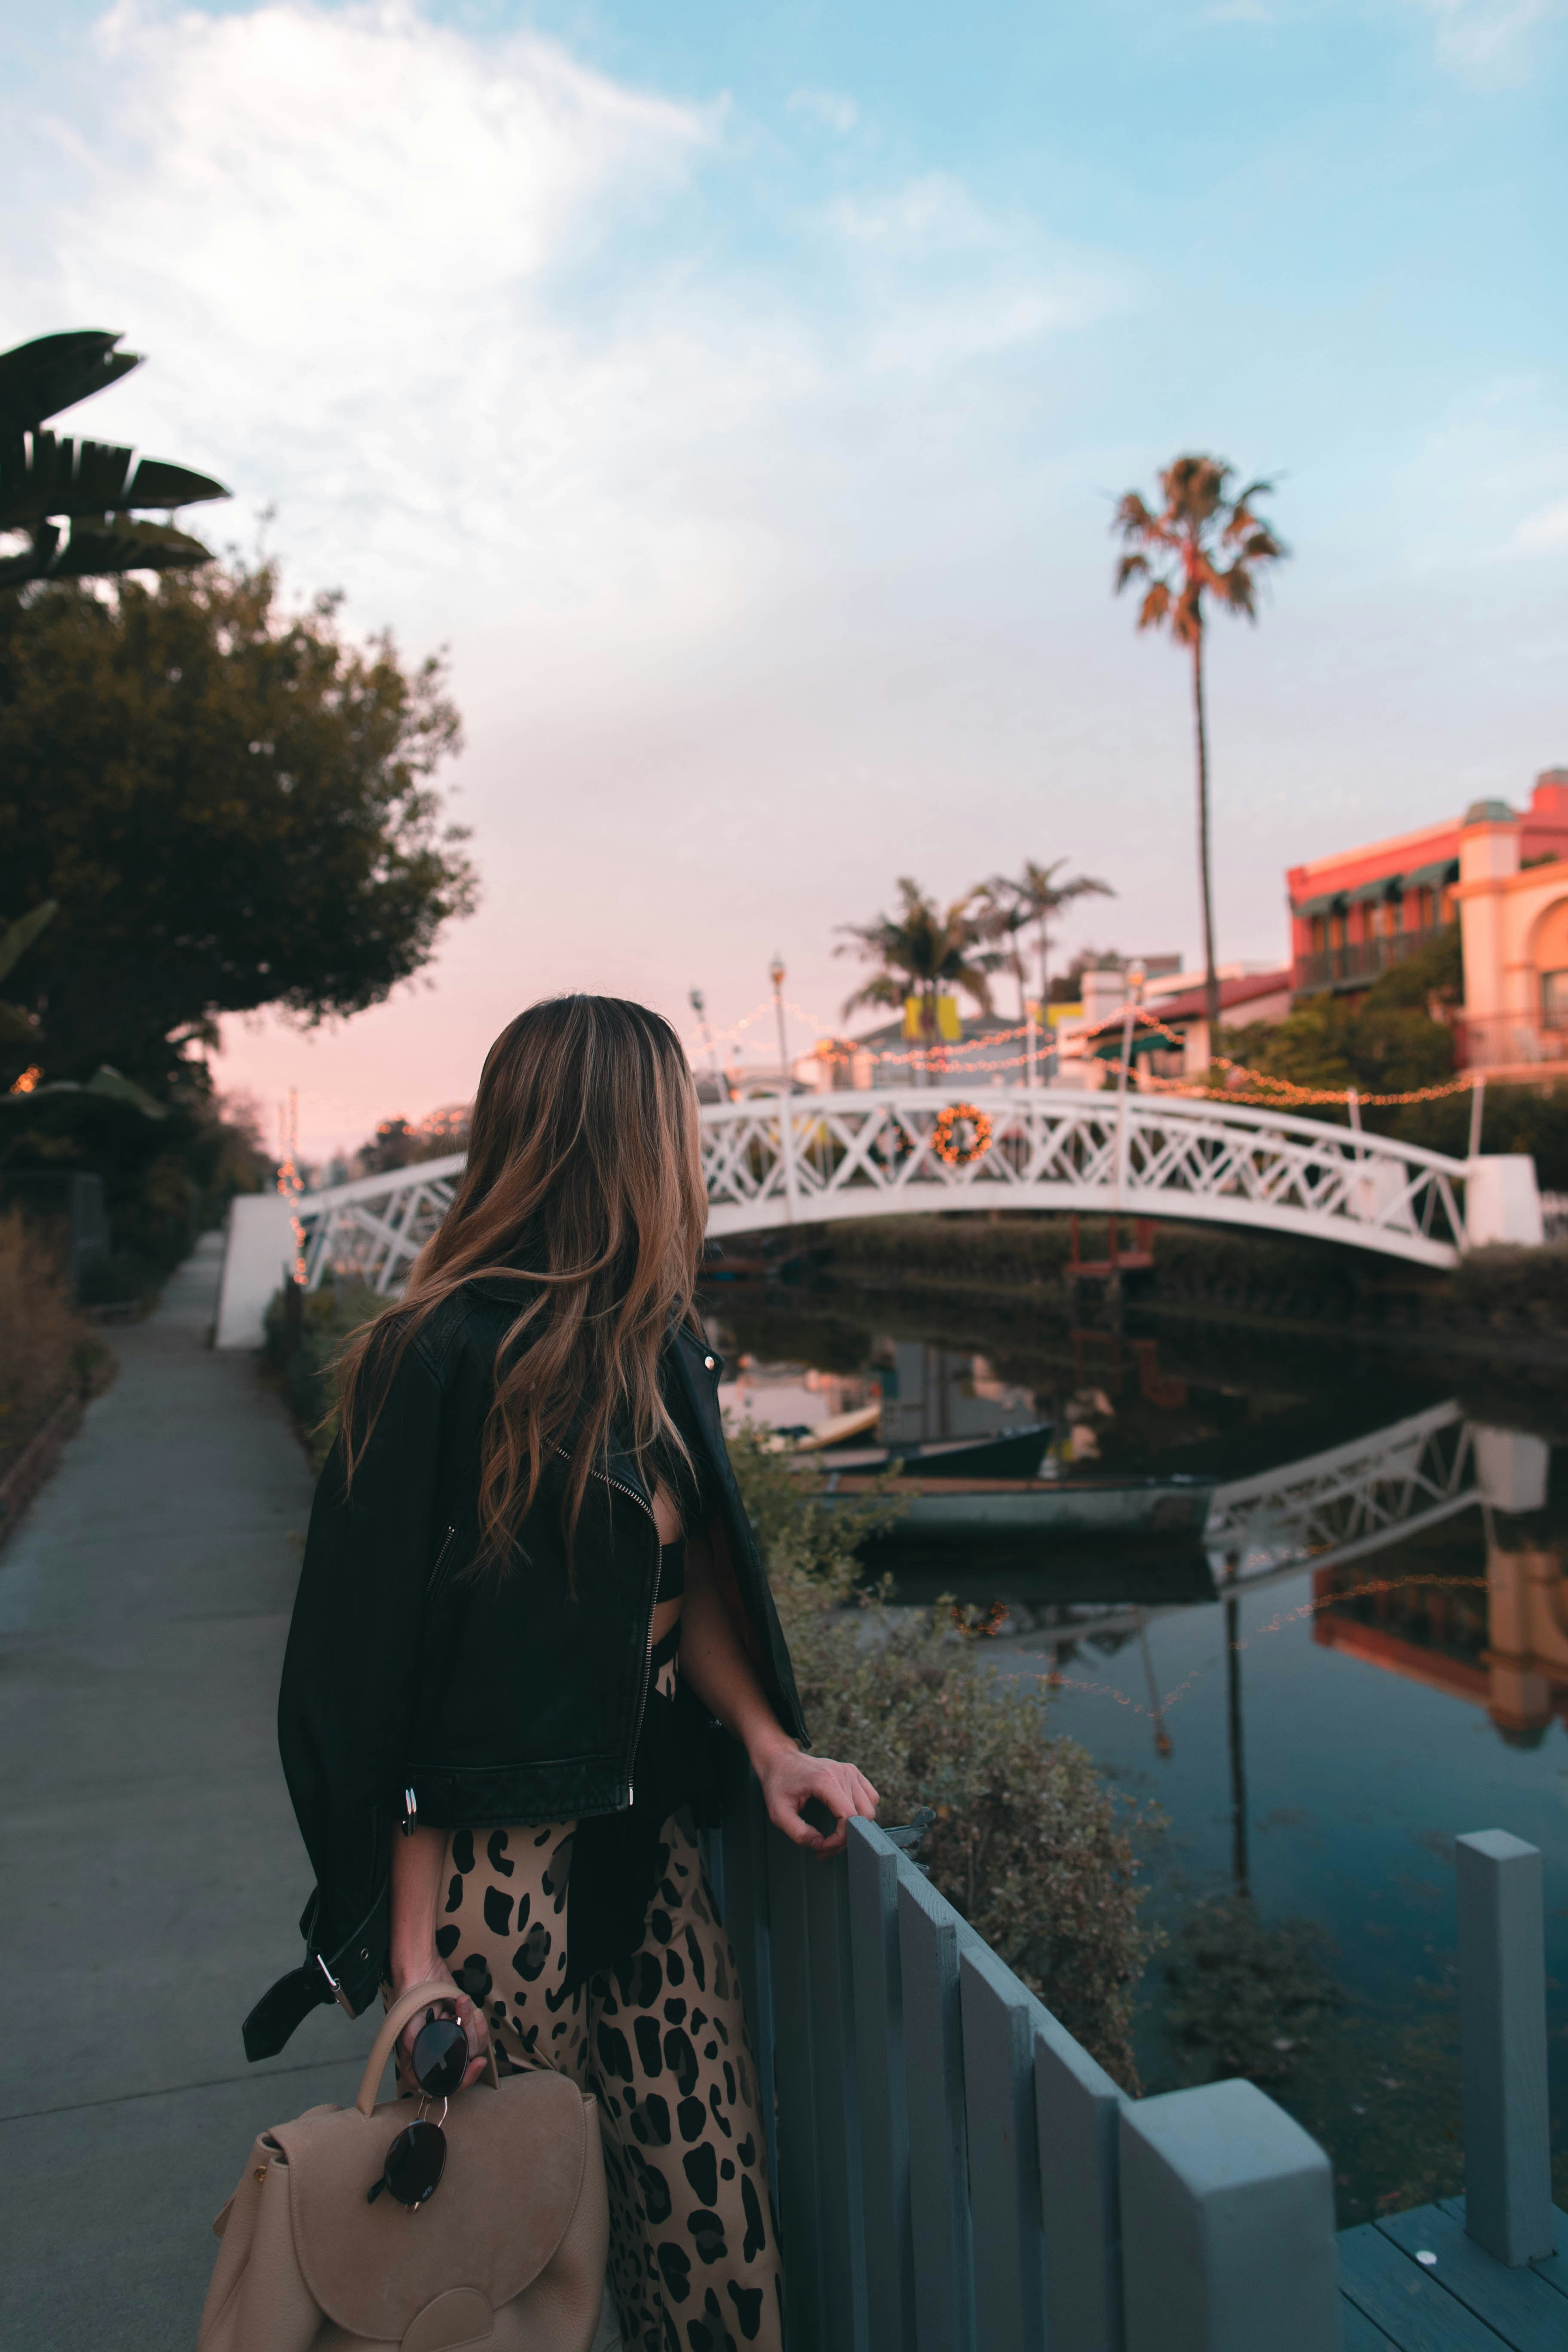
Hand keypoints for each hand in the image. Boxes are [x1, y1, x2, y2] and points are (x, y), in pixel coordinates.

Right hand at [390, 1964, 490, 2094]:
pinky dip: (477, 2021)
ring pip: (473, 2048)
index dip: (460, 2081)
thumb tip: (423, 2061)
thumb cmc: (411, 1998)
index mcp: (418, 2061)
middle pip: (463, 2066)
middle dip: (468, 2040)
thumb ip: (415, 2044)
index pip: (439, 2085)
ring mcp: (452, 2041)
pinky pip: (479, 2034)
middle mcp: (436, 2055)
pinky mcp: (463, 2028)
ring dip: (471, 2024)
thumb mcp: (408, 2024)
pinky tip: (467, 2005)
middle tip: (463, 2020)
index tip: (474, 2065)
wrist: (422, 1970)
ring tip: (460, 2004)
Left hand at [755, 1743, 878, 1856]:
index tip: (822, 1846)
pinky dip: (863, 1812)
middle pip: (863, 1815)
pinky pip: (871, 1797)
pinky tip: (845, 1818)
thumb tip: (820, 1844)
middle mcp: (842, 1773)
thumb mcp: (778, 1813)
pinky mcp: (853, 1772)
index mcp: (825, 1780)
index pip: (849, 1817)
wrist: (779, 1760)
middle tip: (827, 1845)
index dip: (839, 1839)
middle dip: (847, 1837)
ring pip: (870, 1808)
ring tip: (836, 1834)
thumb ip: (798, 1833)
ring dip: (857, 1827)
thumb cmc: (778, 1785)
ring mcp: (850, 1771)